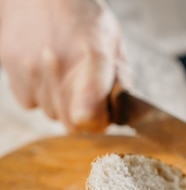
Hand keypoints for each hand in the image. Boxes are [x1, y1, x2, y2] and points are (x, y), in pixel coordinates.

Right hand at [0, 0, 129, 132]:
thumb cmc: (83, 17)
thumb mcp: (113, 42)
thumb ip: (121, 81)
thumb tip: (121, 115)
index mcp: (93, 58)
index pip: (87, 112)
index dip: (96, 123)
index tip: (98, 118)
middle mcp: (58, 65)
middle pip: (72, 124)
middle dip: (83, 115)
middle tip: (86, 90)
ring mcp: (30, 67)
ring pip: (50, 113)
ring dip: (60, 101)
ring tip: (63, 70)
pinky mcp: (10, 66)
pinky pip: (28, 102)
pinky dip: (38, 93)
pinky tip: (44, 70)